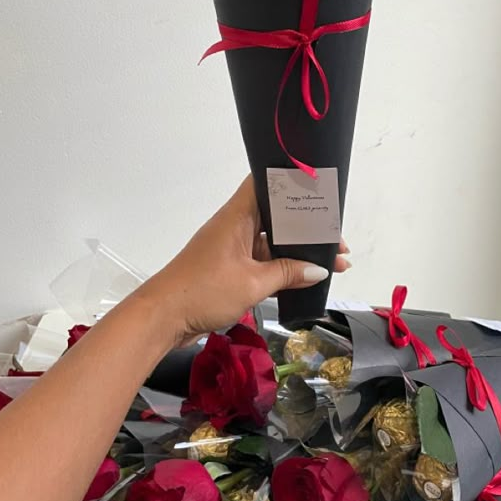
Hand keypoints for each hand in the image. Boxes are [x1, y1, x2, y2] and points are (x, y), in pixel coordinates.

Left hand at [145, 176, 349, 346]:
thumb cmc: (203, 291)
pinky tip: (307, 277)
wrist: (163, 318)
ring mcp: (233, 247)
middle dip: (307, 227)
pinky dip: (284, 266)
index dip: (293, 182)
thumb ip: (288, 273)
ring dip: (299, 250)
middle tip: (337, 240)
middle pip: (277, 215)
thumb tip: (318, 269)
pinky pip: (264, 260)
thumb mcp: (253, 283)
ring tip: (332, 262)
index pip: (266, 183)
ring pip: (273, 240)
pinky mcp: (231, 267)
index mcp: (238, 216)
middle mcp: (236, 225)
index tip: (321, 190)